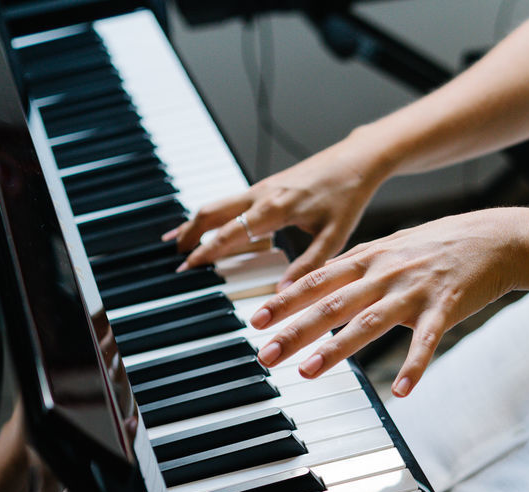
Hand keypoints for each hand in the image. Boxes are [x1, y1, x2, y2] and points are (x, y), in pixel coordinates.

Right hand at [164, 135, 383, 288]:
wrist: (355, 160)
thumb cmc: (347, 195)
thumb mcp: (333, 237)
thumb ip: (308, 267)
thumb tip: (284, 294)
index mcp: (275, 208)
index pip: (230, 233)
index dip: (206, 251)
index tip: (189, 266)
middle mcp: (262, 195)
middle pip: (212, 213)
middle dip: (189, 234)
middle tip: (173, 257)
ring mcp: (261, 188)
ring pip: (217, 204)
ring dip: (194, 222)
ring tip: (177, 241)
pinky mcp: (265, 186)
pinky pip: (230, 202)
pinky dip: (212, 215)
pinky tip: (207, 226)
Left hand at [251, 207, 516, 395]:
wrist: (496, 238)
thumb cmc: (439, 247)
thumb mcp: (390, 248)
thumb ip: (353, 269)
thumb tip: (315, 285)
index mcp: (369, 258)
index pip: (317, 281)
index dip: (285, 302)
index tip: (257, 322)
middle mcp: (386, 272)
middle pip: (332, 304)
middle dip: (295, 330)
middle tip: (266, 354)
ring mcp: (415, 291)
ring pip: (368, 322)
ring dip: (336, 349)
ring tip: (309, 372)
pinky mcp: (446, 308)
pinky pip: (426, 342)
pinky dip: (414, 366)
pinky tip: (402, 392)